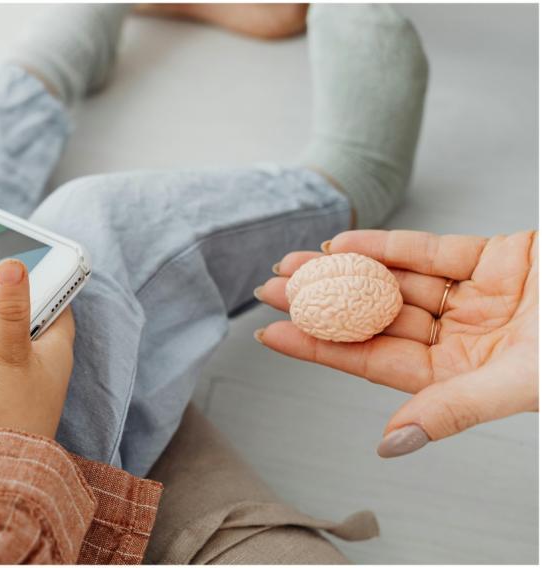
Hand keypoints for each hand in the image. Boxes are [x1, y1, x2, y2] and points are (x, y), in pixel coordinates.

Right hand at [0, 259, 74, 454]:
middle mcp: (35, 358)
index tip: (19, 250)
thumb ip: (10, 309)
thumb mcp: (11, 352)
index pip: (55, 297)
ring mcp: (8, 374)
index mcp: (54, 345)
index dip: (40, 273)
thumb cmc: (12, 413)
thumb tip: (12, 264)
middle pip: (17, 313)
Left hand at [256, 230, 537, 456]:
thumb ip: (454, 410)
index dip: (320, 349)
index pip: (374, 364)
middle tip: (267, 290)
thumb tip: (390, 445)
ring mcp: (478, 298)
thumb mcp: (521, 383)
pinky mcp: (497, 257)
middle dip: (321, 304)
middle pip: (376, 319)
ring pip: (394, 282)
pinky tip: (345, 244)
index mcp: (465, 380)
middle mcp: (465, 340)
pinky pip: (429, 250)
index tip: (270, 335)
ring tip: (293, 263)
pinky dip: (388, 245)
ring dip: (344, 271)